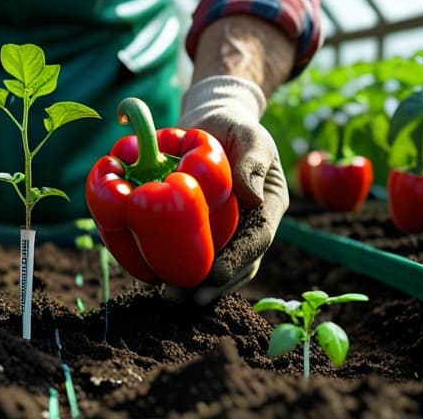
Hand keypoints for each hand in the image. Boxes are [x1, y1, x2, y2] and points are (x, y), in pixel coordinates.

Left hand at [164, 75, 288, 304]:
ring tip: (169, 297)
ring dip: (193, 286)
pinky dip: (175, 268)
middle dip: (213, 286)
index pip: (258, 241)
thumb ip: (253, 160)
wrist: (210, 124)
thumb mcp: (249, 134)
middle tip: (186, 298)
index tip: (214, 275)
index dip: (237, 261)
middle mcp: (250, 226)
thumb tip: (252, 198)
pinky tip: (154, 279)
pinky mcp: (202, 230)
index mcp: (268, 207)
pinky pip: (192, 253)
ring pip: (214, 267)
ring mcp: (226, 231)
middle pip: (237, 265)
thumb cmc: (233, 127)